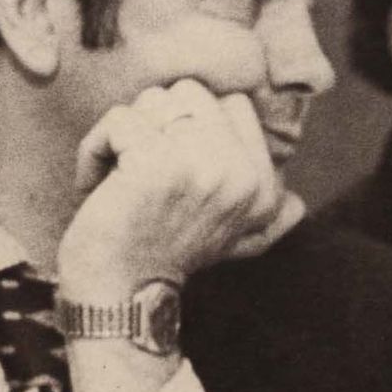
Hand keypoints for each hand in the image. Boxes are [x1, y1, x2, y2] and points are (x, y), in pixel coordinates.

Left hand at [57, 79, 303, 300]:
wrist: (119, 297)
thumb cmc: (160, 258)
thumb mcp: (228, 240)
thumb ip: (265, 218)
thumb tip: (297, 207)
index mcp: (263, 187)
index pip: (230, 103)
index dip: (189, 128)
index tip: (171, 175)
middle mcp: (242, 175)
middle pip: (190, 93)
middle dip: (155, 125)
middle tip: (141, 174)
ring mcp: (203, 167)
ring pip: (153, 100)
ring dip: (122, 137)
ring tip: (120, 180)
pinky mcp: (158, 164)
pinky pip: (118, 120)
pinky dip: (94, 150)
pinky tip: (95, 186)